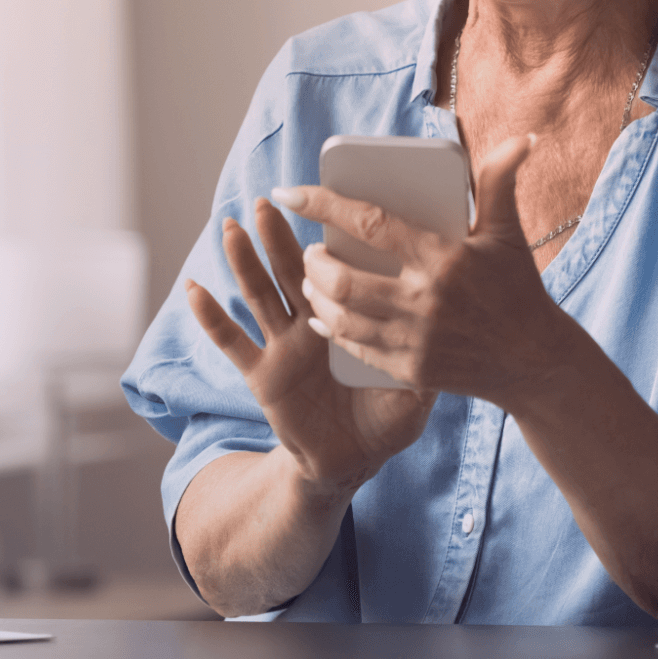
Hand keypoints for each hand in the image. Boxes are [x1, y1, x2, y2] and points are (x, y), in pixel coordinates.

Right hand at [185, 199, 435, 493]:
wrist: (353, 460)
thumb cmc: (386, 417)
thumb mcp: (416, 383)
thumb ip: (430, 353)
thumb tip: (461, 324)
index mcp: (350, 314)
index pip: (337, 266)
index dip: (327, 237)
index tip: (324, 199)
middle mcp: (312, 322)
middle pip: (292, 270)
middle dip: (279, 236)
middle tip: (270, 202)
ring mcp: (284, 345)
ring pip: (261, 294)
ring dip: (245, 261)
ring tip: (234, 227)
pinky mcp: (263, 375)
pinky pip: (233, 343)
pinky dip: (212, 317)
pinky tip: (196, 291)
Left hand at [287, 135, 583, 406]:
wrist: (533, 361)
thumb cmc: (517, 287)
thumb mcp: (507, 232)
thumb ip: (500, 181)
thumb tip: (522, 138)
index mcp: (443, 257)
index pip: (370, 223)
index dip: (323, 204)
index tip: (289, 192)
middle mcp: (425, 299)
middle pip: (343, 279)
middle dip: (314, 262)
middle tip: (312, 250)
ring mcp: (416, 339)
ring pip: (342, 317)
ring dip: (317, 295)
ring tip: (314, 278)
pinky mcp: (411, 369)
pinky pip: (355, 348)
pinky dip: (332, 329)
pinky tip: (324, 317)